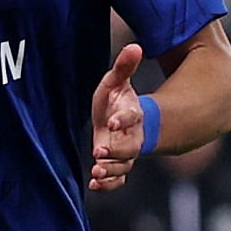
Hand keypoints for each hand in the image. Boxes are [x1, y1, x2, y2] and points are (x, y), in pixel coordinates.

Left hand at [88, 42, 152, 189]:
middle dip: (117, 151)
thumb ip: (124, 67)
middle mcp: (131, 136)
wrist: (122, 121)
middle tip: (100, 152)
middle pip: (130, 148)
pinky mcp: (117, 165)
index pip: (132, 117)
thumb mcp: (117, 82)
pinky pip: (117, 179)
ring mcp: (125, 153)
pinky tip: (94, 185)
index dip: (125, 119)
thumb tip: (135, 45)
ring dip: (111, 170)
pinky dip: (108, 184)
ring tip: (96, 172)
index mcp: (132, 115)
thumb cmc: (117, 100)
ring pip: (123, 166)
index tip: (113, 122)